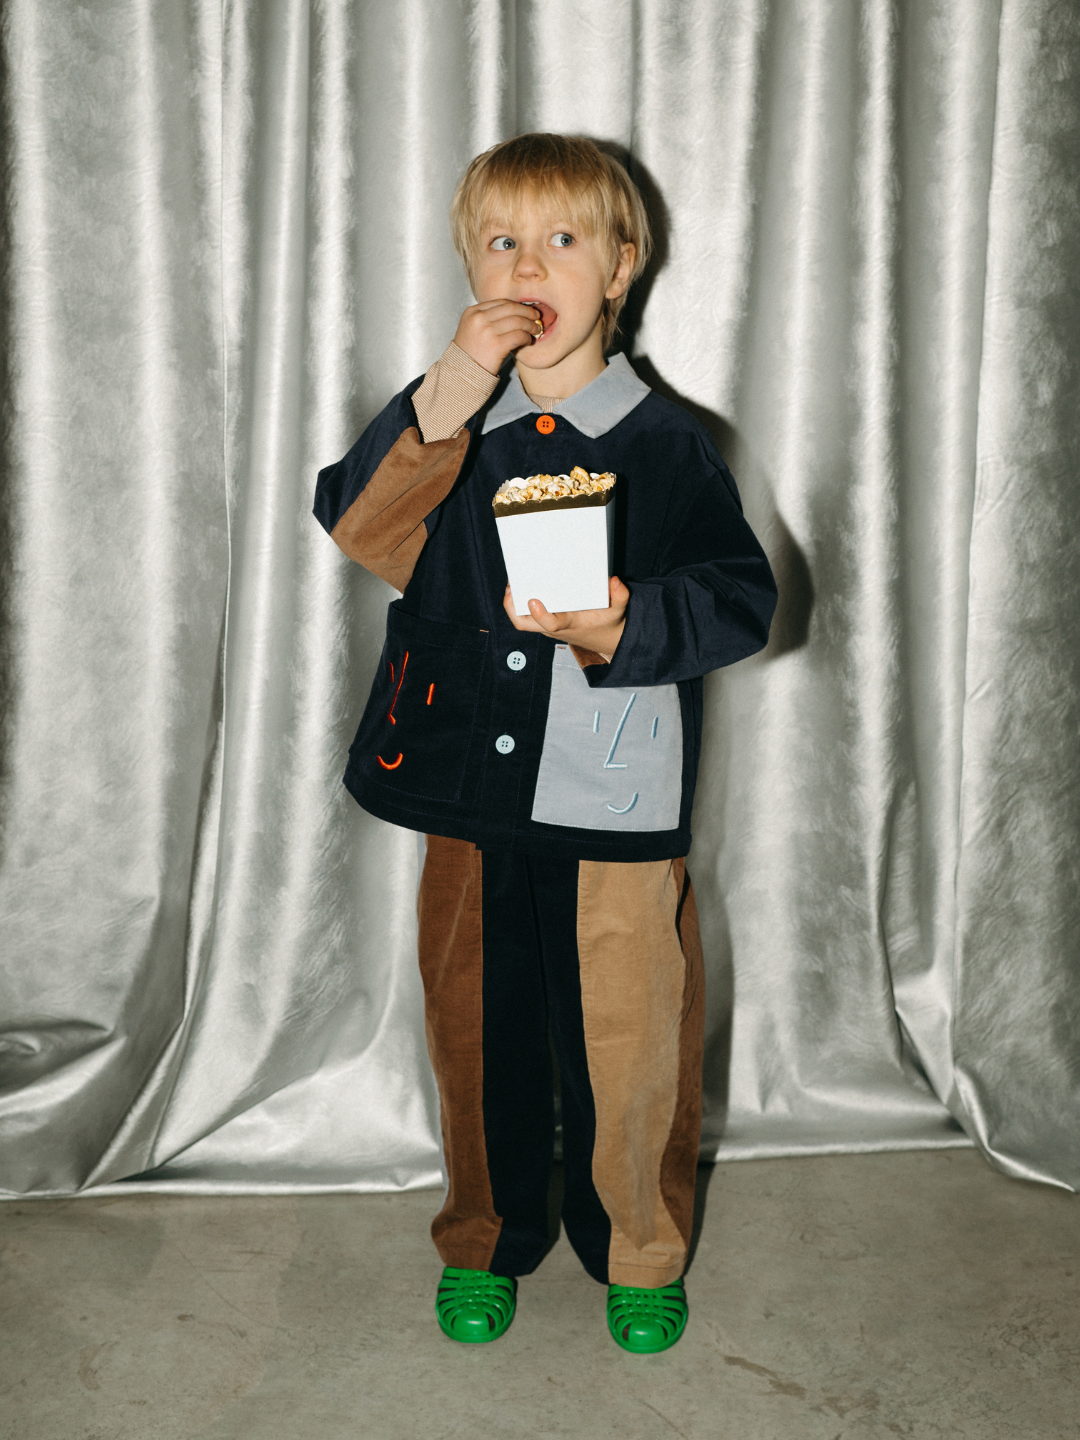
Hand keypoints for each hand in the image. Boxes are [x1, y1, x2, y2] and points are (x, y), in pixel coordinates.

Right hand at [454, 299, 542, 374]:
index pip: (501, 302)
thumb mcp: (472, 329)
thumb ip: (488, 319)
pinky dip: (526, 337)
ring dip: (530, 325)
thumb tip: (515, 313)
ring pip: (518, 321)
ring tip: (535, 330)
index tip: (526, 310)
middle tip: (536, 317)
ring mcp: (487, 331)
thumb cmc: (470, 354)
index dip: (517, 305)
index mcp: (472, 312)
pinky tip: (528, 341)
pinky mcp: (496, 345)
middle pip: (511, 308)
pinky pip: (519, 336)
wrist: (461, 374)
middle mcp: (479, 318)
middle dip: (527, 312)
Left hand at [503, 576, 629, 657]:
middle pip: (524, 624)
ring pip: (521, 620)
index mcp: (570, 623)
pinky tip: (520, 585)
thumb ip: (620, 596)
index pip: (551, 624)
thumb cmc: (607, 622)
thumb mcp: (618, 610)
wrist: (604, 638)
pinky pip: (526, 615)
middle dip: (512, 608)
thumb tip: (614, 581)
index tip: (533, 600)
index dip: (540, 615)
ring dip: (512, 604)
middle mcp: (554, 626)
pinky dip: (519, 603)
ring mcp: (547, 626)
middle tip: (511, 588)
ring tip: (512, 582)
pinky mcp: (545, 622)